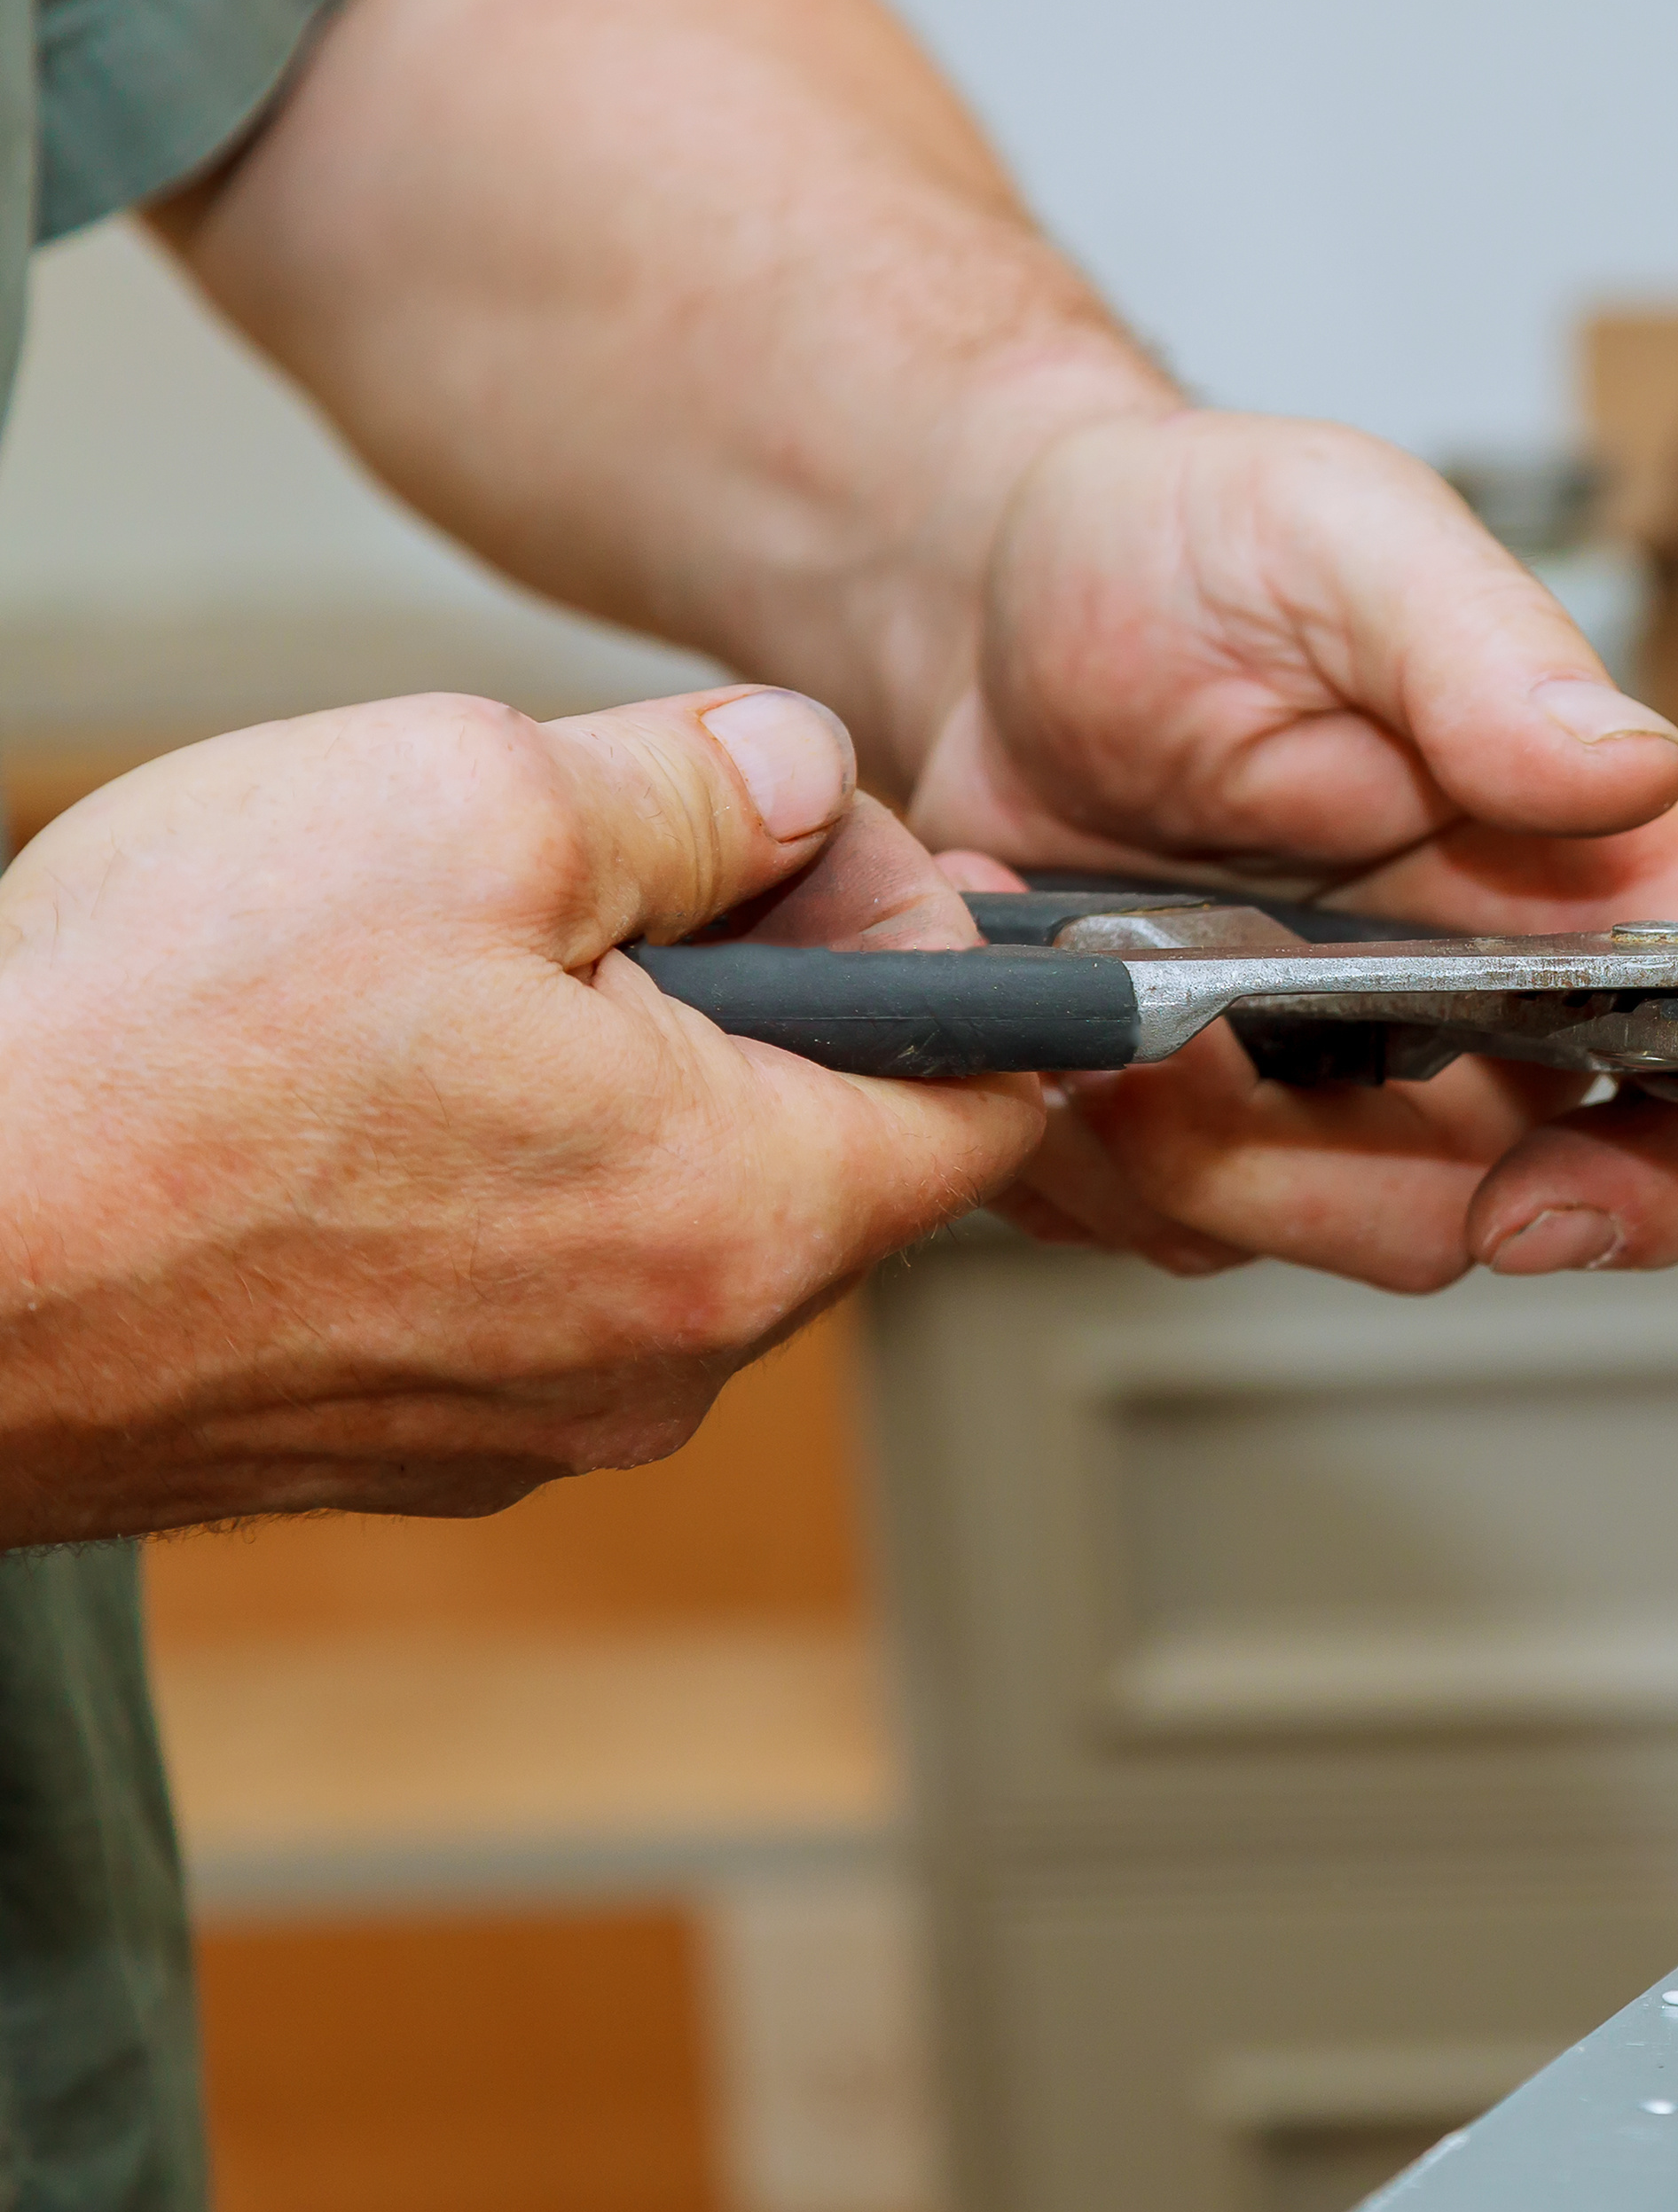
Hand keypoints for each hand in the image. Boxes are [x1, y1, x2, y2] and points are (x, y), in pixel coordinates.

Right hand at [0, 688, 1040, 1540]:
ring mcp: (521, 1422)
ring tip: (459, 960)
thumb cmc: (150, 1046)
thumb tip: (802, 772)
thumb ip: (694, 786)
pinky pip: (522, 1278)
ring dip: (620, 1072)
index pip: (993, 1107)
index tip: (847, 856)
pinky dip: (497, 1167)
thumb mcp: (467, 800)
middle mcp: (664, 1362)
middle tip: (626, 862)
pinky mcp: (385, 1438)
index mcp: (744, 1220)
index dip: (947, 953)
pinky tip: (356, 1079)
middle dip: (772, 991)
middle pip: (830, 1152)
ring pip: (665, 1209)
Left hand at [898, 409, 1677, 1290]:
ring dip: (1175, 1146)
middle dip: (1325, 1174)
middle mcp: (1486, 998)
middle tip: (1176, 1049)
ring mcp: (1340, 1072)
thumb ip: (1487, 655)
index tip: (1546, 1208)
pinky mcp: (1200, 1116)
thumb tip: (1632, 766)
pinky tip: (1032, 988)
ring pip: (1314, 1233)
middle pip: (1493, 1203)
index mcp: (1581, 871)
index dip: (1672, 1176)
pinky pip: (1162, 1223)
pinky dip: (1077, 1138)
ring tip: (1079, 974)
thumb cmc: (1191, 543)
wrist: (991, 593)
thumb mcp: (1342, 541)